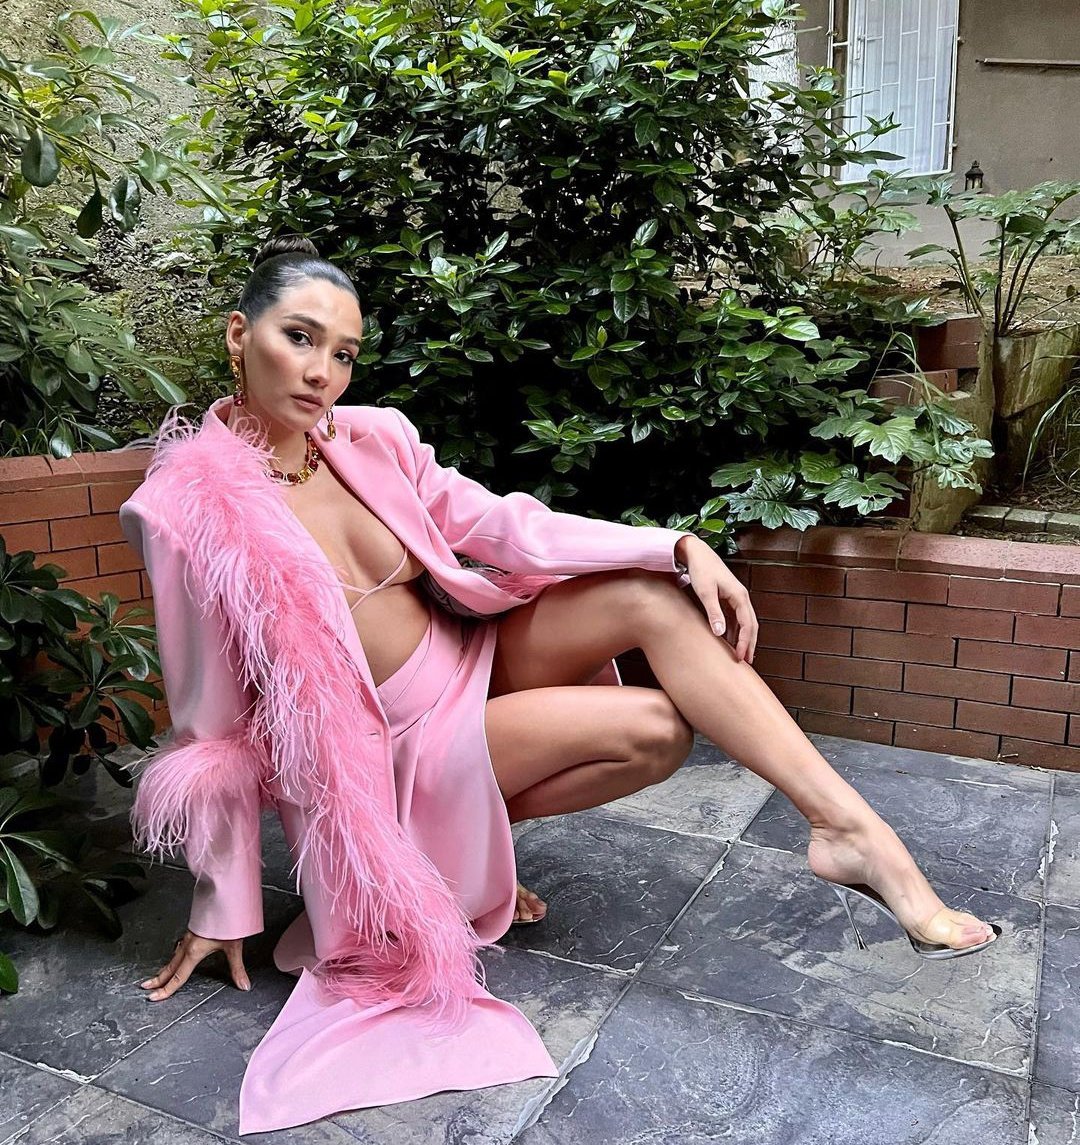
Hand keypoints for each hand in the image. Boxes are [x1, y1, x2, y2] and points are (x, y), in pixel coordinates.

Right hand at [140, 929, 249, 1000]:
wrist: (225, 898)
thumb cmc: (228, 918)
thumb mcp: (234, 946)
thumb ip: (237, 968)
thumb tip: (243, 985)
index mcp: (194, 951)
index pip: (178, 977)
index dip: (166, 990)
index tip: (154, 997)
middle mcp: (188, 944)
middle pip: (170, 967)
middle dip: (158, 980)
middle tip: (146, 988)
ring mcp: (189, 936)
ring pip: (172, 956)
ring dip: (164, 968)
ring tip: (158, 976)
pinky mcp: (192, 930)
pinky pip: (178, 947)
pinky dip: (173, 955)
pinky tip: (176, 955)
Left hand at [675, 535, 757, 663]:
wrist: (696, 553)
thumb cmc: (701, 570)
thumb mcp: (706, 592)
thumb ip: (714, 613)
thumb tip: (720, 633)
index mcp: (740, 596)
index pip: (747, 624)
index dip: (745, 642)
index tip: (741, 657)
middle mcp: (741, 597)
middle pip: (751, 625)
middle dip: (750, 643)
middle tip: (747, 661)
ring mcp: (736, 598)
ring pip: (745, 622)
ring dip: (743, 638)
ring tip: (740, 654)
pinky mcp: (728, 598)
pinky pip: (736, 618)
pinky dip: (735, 630)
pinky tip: (729, 640)